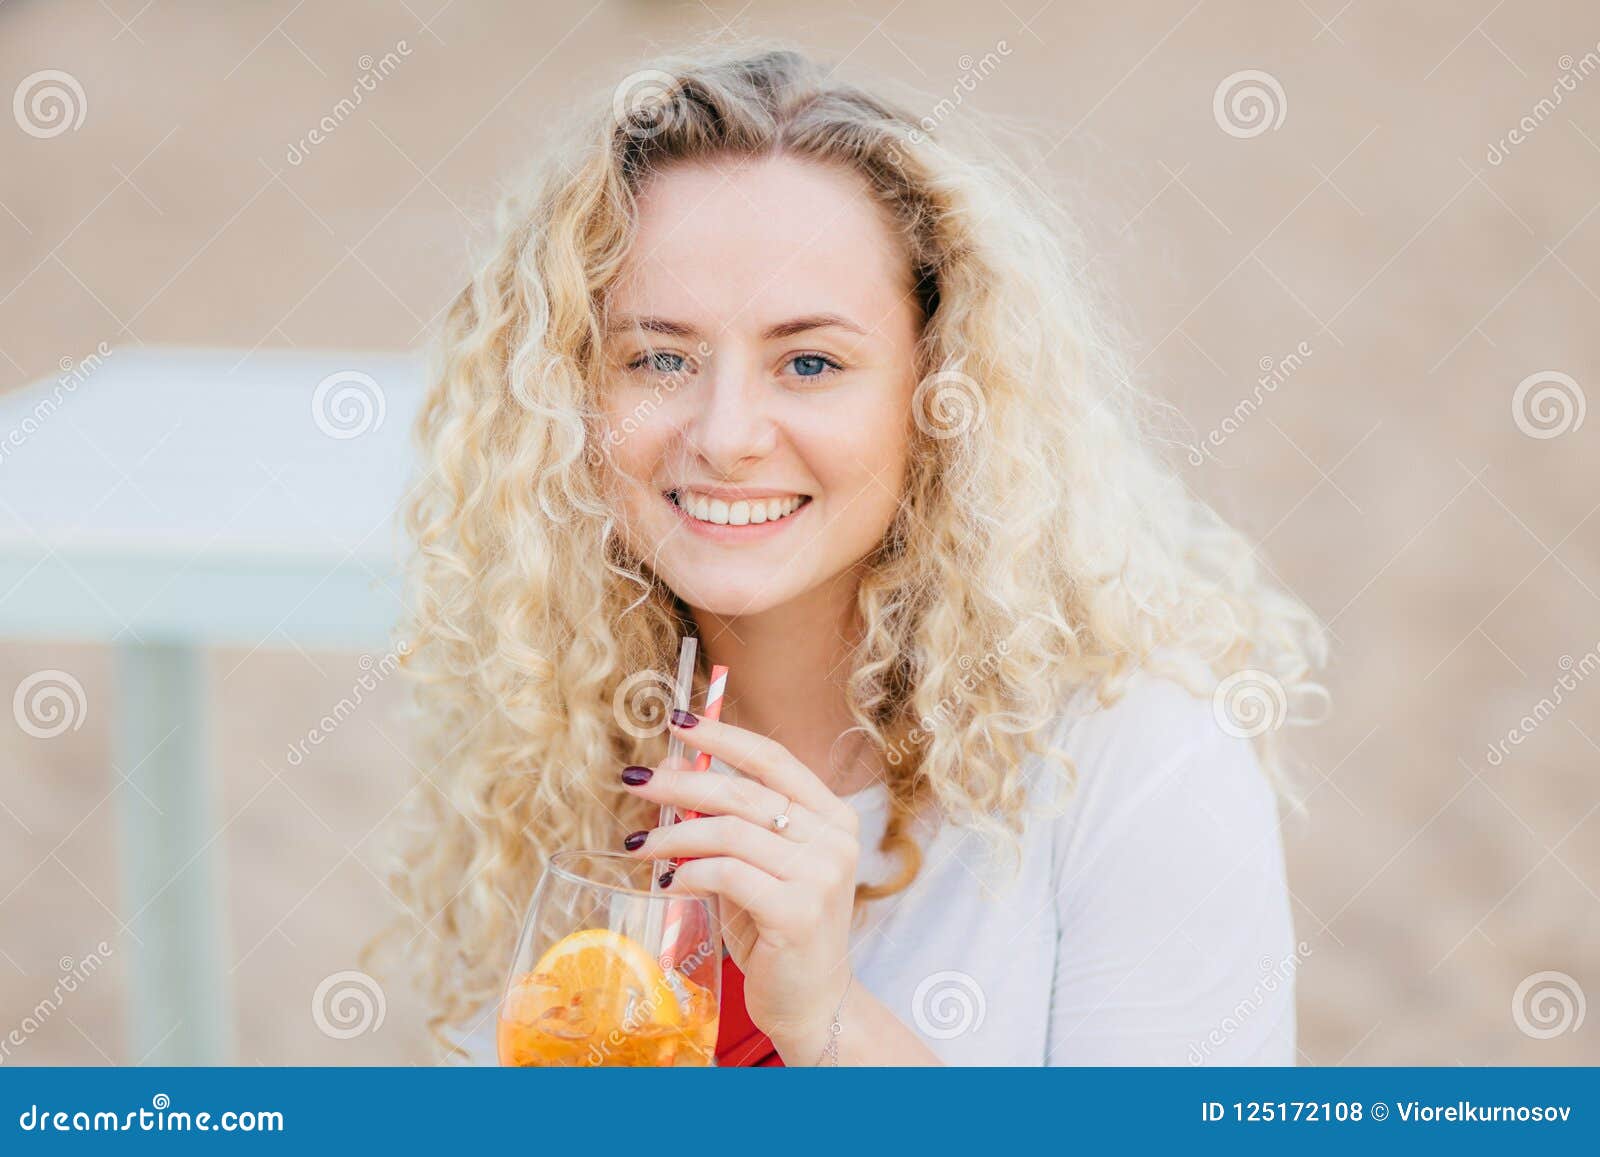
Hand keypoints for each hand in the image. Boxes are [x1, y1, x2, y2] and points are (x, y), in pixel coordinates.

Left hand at [618, 709, 859, 1062]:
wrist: (811, 1003)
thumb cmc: (776, 929)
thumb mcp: (753, 865)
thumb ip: (724, 821)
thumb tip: (670, 770)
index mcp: (831, 815)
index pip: (772, 758)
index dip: (722, 735)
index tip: (676, 720)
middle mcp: (834, 838)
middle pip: (743, 791)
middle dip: (681, 783)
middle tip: (635, 780)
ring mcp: (821, 874)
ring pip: (730, 831)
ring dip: (674, 834)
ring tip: (640, 845)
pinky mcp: (798, 911)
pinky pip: (727, 874)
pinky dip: (690, 872)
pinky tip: (669, 882)